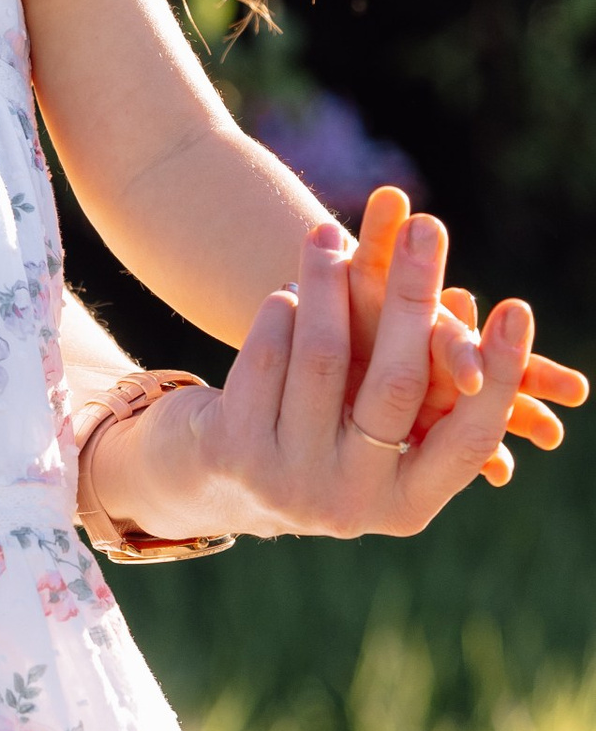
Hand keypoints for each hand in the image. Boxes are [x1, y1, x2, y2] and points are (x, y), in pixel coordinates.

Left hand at [88, 205, 573, 545]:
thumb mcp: (376, 433)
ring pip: (323, 357)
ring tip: (327, 233)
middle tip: (428, 227)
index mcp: (409, 504)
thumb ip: (420, 383)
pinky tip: (286, 292)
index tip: (517, 308)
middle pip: (398, 383)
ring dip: (329, 282)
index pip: (470, 437)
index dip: (499, 374)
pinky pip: (268, 358)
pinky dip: (282, 314)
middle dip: (415, 295)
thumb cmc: (321, 440)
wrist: (213, 484)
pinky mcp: (233, 451)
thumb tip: (458, 301)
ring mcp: (290, 480)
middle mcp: (353, 502)